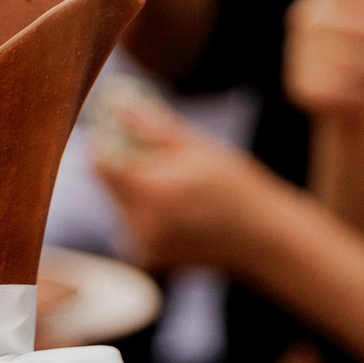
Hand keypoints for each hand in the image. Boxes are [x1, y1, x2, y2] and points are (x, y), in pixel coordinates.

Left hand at [97, 103, 279, 268]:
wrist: (262, 238)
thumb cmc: (238, 187)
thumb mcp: (200, 148)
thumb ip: (155, 129)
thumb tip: (120, 105)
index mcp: (151, 191)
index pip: (101, 162)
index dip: (109, 144)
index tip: (125, 133)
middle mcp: (139, 222)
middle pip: (110, 185)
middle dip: (127, 167)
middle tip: (165, 161)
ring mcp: (141, 244)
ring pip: (120, 205)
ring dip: (138, 191)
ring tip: (181, 189)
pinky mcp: (147, 257)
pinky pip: (133, 224)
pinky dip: (147, 213)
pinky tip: (180, 211)